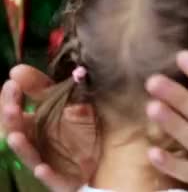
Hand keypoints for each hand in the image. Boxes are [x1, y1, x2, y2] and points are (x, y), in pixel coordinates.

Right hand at [1, 65, 95, 191]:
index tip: (11, 83)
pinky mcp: (65, 180)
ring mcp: (50, 164)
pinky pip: (55, 180)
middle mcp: (38, 146)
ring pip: (31, 157)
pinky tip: (41, 169)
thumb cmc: (86, 130)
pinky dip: (47, 174)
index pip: (16, 113)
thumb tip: (17, 69)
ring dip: (22, 147)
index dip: (10, 100)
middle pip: (18, 134)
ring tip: (15, 136)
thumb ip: (44, 89)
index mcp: (36, 127)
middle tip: (11, 107)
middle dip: (11, 121)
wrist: (114, 157)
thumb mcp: (69, 105)